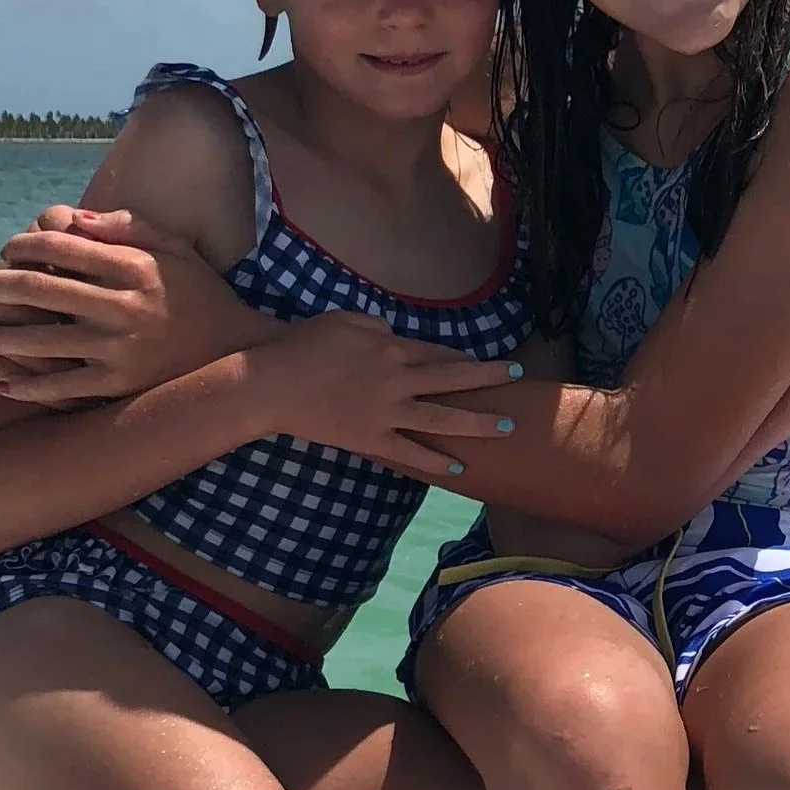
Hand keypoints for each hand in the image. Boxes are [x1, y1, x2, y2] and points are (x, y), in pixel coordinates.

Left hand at [0, 207, 280, 403]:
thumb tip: (73, 217)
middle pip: (39, 289)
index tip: (6, 250)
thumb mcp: (177, 250)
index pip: (59, 246)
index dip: (22, 245)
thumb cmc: (204, 297)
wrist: (240, 355)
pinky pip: (60, 385)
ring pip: (39, 339)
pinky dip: (26, 385)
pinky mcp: (119, 384)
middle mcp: (122, 304)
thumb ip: (129, 227)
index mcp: (134, 266)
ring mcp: (118, 347)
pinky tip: (3, 383)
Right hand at [247, 310, 525, 477]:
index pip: (437, 352)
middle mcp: (398, 379)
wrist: (272, 382)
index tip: (483, 359)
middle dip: (488, 377)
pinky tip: (458, 469)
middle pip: (453, 378)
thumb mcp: (342, 320)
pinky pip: (411, 452)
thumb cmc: (302, 345)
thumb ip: (373, 324)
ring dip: (477, 422)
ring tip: (506, 426)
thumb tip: (392, 331)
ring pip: (443, 418)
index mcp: (391, 347)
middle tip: (516, 374)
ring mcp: (388, 411)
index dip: (462, 356)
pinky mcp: (373, 438)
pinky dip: (436, 462)